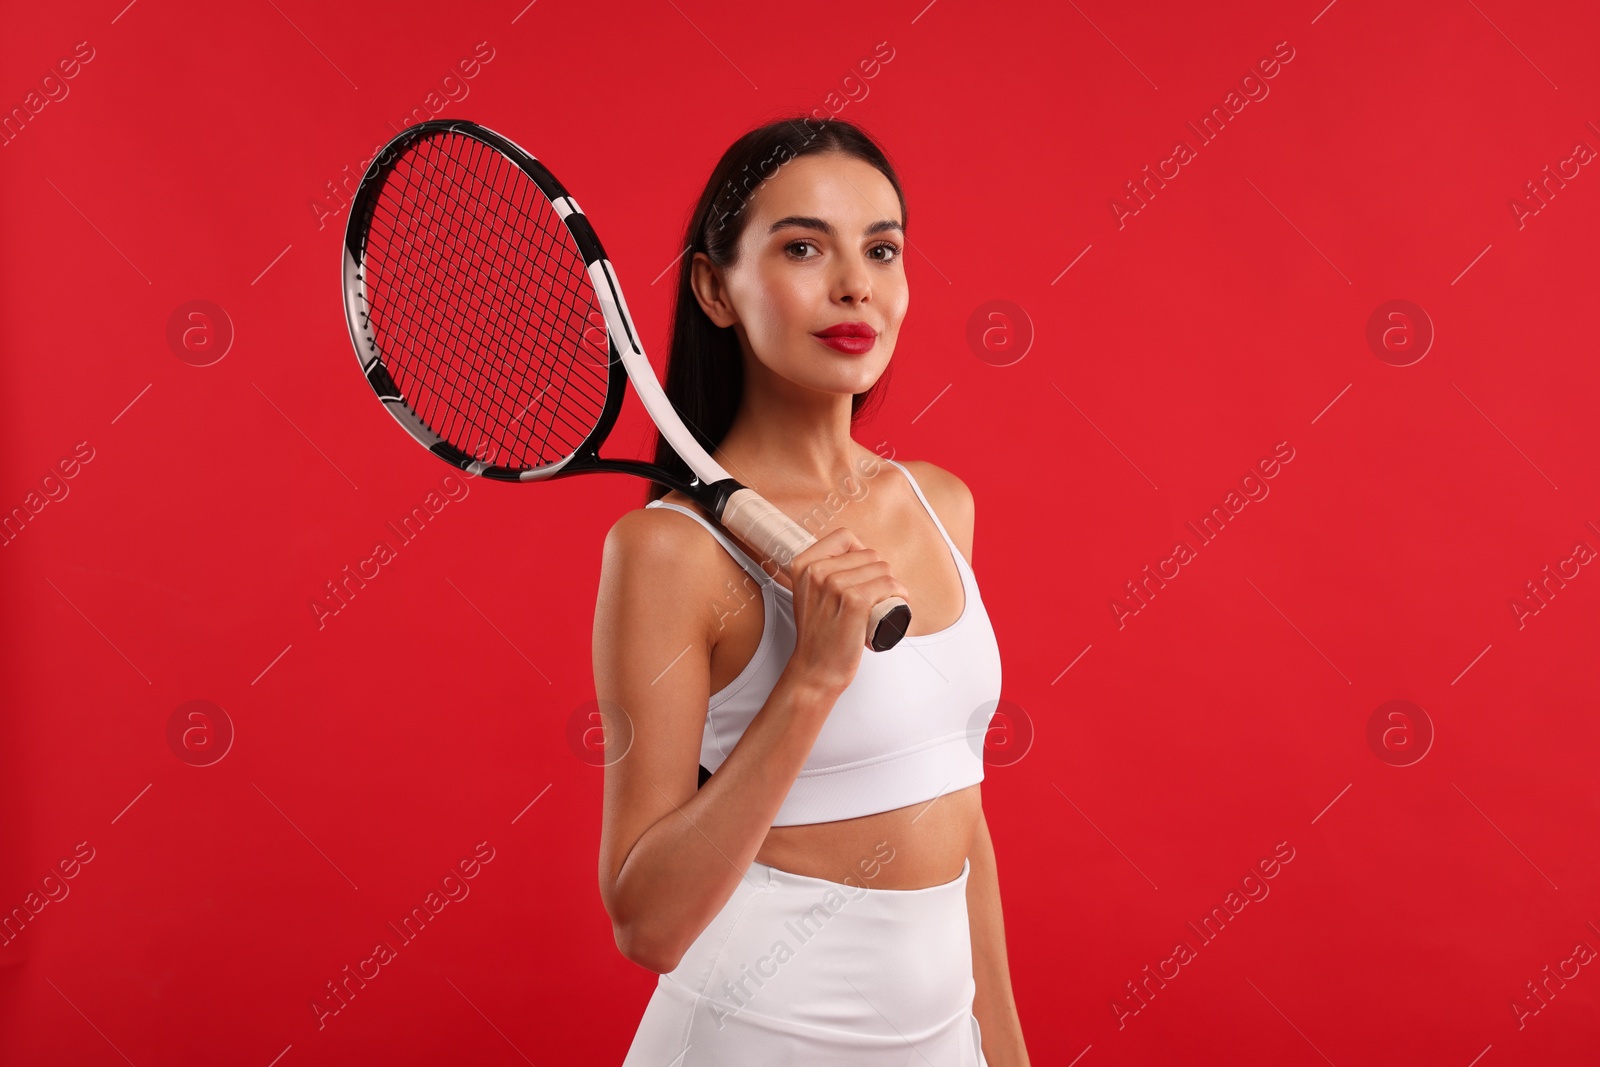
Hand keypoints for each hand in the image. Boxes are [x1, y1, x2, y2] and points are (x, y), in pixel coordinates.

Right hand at [784, 527, 910, 696]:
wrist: (815, 668)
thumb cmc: (818, 635)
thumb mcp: (808, 594)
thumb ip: (818, 573)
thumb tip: (850, 555)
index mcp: (804, 565)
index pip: (843, 537)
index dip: (860, 551)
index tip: (864, 572)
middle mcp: (817, 572)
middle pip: (868, 554)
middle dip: (879, 572)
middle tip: (877, 594)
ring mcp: (835, 586)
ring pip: (882, 569)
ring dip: (892, 584)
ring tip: (885, 601)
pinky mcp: (855, 602)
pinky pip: (888, 585)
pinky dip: (899, 593)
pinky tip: (897, 602)